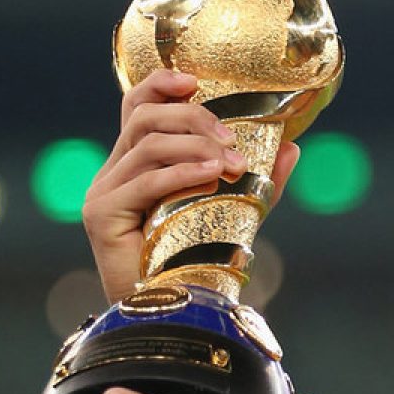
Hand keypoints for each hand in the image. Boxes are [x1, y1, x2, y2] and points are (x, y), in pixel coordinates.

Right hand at [84, 69, 300, 302]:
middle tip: (233, 139)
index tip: (194, 80)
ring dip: (196, 147)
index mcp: (138, 164)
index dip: (160, 85)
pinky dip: (182, 173)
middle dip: (193, 118)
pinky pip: (144, 181)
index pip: (137, 107)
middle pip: (144, 118)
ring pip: (147, 145)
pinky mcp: (101, 215)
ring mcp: (104, 192)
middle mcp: (115, 172)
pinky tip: (212, 175)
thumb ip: (259, 181)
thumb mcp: (235, 212)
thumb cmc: (200, 261)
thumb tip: (292, 147)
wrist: (176, 313)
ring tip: (233, 164)